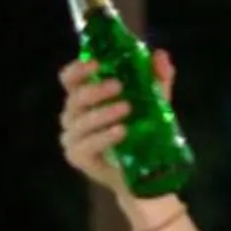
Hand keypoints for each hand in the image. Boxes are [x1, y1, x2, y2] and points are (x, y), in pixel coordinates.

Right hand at [57, 50, 178, 203]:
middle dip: (96, 90)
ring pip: (80, 121)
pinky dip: (103, 136)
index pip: (69, 78)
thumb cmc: (142, 133)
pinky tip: (121, 131)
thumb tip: (161, 56)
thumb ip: (157, 80)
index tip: (97, 63)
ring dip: (103, 113)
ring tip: (126, 108)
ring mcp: (72, 137)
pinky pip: (86, 144)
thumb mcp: (154, 104)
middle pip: (75, 97)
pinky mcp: (76, 156)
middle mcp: (73, 115)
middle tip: (119, 86)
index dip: (78, 69)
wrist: (145, 174)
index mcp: (84, 98)